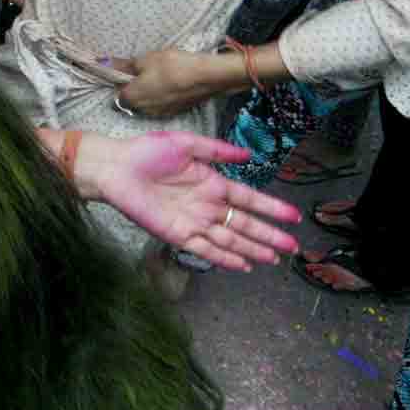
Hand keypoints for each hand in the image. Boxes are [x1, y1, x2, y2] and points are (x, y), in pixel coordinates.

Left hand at [76, 130, 300, 268]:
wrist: (116, 167)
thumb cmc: (147, 152)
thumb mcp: (186, 145)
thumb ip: (218, 151)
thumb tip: (248, 156)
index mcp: (212, 183)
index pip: (249, 199)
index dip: (271, 208)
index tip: (294, 217)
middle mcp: (207, 205)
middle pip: (245, 224)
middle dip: (269, 236)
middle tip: (293, 247)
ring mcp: (194, 222)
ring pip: (230, 239)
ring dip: (252, 250)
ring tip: (274, 259)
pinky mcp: (177, 235)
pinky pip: (205, 249)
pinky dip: (224, 258)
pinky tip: (243, 265)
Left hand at [115, 48, 225, 117]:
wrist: (206, 77)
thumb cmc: (171, 66)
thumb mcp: (144, 60)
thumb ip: (124, 65)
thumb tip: (104, 63)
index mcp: (131, 98)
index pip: (116, 96)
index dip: (119, 84)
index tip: (126, 72)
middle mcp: (143, 111)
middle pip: (131, 102)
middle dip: (133, 90)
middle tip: (142, 72)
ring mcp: (160, 114)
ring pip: (146, 105)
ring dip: (147, 94)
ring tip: (157, 78)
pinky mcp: (174, 112)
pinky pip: (160, 106)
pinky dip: (160, 98)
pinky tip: (169, 85)